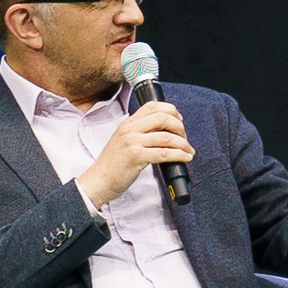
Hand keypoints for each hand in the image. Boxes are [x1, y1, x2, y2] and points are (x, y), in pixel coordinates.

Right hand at [74, 102, 191, 209]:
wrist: (98, 181)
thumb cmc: (112, 164)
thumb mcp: (122, 140)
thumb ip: (138, 132)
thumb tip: (163, 130)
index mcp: (127, 123)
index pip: (152, 106)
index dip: (171, 110)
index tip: (179, 119)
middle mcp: (130, 129)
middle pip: (163, 118)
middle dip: (180, 127)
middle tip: (185, 137)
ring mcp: (132, 142)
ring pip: (166, 137)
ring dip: (183, 144)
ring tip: (188, 150)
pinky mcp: (136, 157)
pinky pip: (164, 153)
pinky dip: (179, 155)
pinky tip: (185, 157)